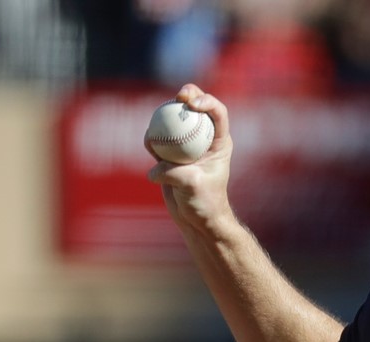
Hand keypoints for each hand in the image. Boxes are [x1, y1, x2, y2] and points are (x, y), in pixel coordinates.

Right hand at [145, 84, 234, 234]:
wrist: (196, 218)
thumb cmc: (204, 203)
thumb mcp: (192, 186)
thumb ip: (174, 173)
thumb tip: (155, 169)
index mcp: (219, 142)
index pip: (218, 113)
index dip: (207, 101)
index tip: (192, 104)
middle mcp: (204, 139)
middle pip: (197, 108)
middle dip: (189, 94)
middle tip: (178, 97)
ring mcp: (186, 145)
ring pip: (175, 120)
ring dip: (165, 117)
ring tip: (158, 127)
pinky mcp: (170, 154)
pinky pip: (158, 139)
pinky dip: (152, 139)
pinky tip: (149, 145)